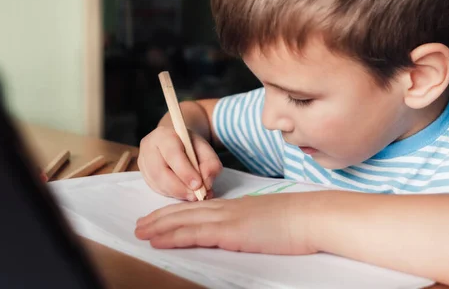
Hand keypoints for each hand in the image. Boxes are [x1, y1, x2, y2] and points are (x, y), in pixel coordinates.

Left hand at [134, 192, 317, 254]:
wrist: (310, 216)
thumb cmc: (296, 221)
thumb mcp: (267, 220)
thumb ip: (249, 224)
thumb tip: (242, 232)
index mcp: (234, 207)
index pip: (196, 209)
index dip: (174, 212)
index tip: (159, 217)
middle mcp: (225, 209)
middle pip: (183, 211)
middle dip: (159, 218)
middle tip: (139, 224)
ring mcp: (226, 218)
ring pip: (182, 220)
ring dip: (158, 226)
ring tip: (139, 232)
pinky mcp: (229, 231)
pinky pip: (193, 233)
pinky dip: (172, 236)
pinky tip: (158, 241)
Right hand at [138, 126, 222, 200]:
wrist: (176, 142)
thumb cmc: (190, 145)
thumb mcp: (206, 149)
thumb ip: (211, 164)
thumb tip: (207, 183)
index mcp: (164, 135)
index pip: (172, 154)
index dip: (185, 171)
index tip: (198, 184)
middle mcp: (149, 147)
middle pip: (160, 172)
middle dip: (179, 187)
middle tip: (196, 195)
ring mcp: (143, 161)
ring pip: (157, 183)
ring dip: (176, 193)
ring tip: (192, 196)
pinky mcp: (144, 174)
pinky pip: (156, 188)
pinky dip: (171, 194)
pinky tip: (183, 193)